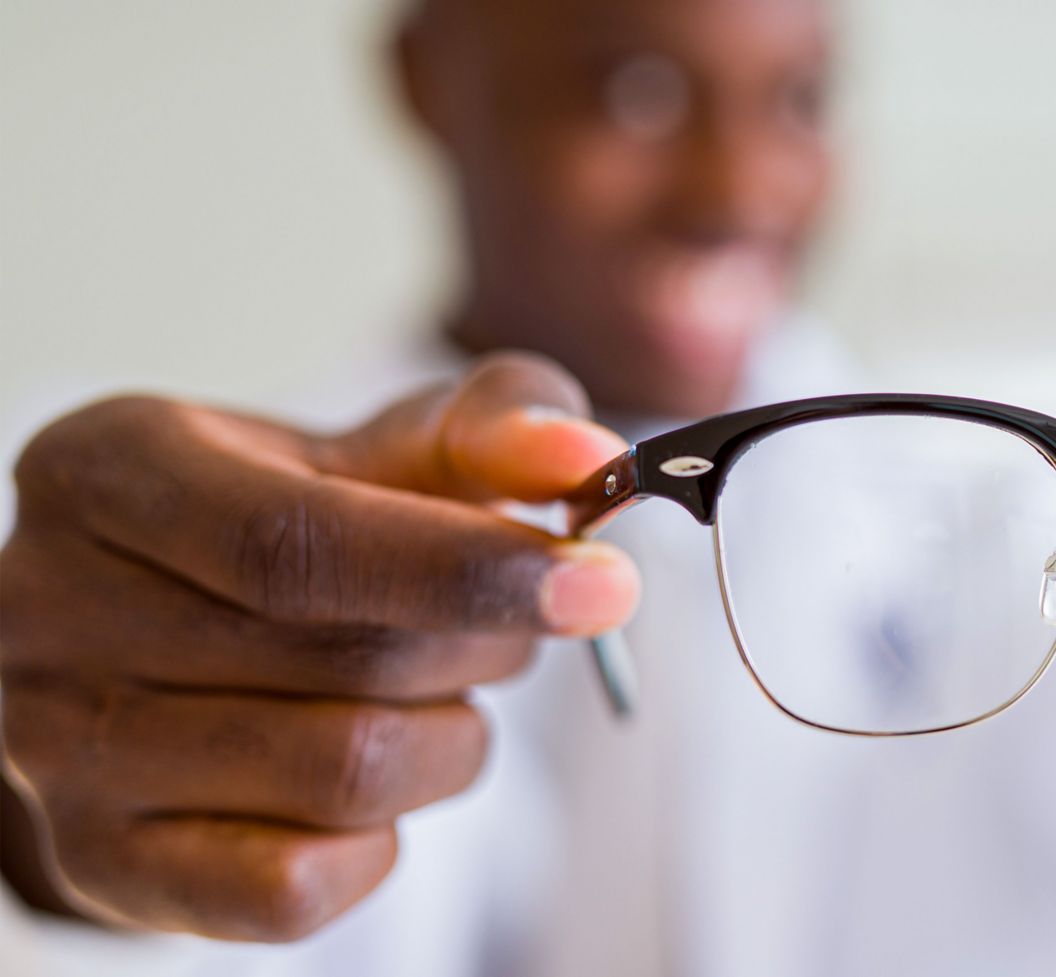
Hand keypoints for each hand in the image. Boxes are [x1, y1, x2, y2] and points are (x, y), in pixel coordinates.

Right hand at [0, 353, 639, 940]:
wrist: (185, 630)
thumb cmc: (318, 518)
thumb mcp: (402, 443)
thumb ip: (502, 428)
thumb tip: (583, 460)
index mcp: (114, 471)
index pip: (297, 543)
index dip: (466, 569)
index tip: (602, 584)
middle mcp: (53, 608)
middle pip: (347, 659)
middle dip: (480, 647)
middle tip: (505, 625)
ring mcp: (62, 749)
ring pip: (344, 774)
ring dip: (450, 740)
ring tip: (439, 696)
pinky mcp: (105, 864)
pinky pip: (299, 885)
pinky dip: (383, 841)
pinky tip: (378, 783)